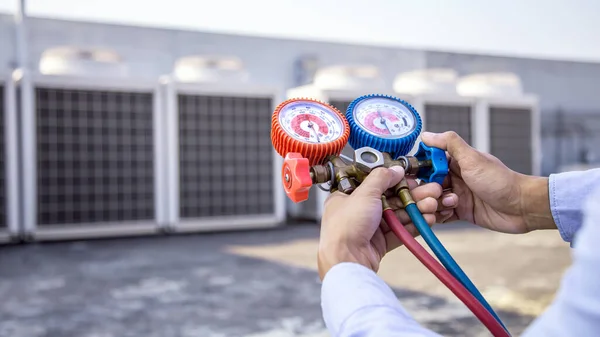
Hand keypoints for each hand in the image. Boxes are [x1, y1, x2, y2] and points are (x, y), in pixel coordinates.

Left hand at [317, 166, 443, 278]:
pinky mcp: (378, 244)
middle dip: (412, 196)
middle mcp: (357, 211)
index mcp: (346, 196)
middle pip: (389, 199)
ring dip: (415, 209)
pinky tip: (426, 220)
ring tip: (432, 205)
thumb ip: (381, 178)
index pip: (374, 183)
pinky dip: (412, 226)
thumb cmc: (346, 226)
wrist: (346, 260)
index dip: (394, 180)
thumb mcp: (364, 193)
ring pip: (396, 215)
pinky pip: (398, 232)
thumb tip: (395, 170)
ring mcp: (368, 228)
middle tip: (431, 191)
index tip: (411, 179)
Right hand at [422, 131, 554, 233]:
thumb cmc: (500, 181)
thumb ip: (449, 144)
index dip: (418, 171)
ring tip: (449, 204)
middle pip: (426, 184)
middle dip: (425, 191)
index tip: (413, 177)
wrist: (521, 207)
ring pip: (431, 201)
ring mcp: (456, 195)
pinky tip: (448, 215)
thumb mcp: (473, 158)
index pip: (427, 164)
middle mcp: (453, 178)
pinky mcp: (461, 212)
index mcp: (454, 162)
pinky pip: (440, 215)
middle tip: (436, 194)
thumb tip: (426, 134)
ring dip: (433, 205)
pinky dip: (439, 216)